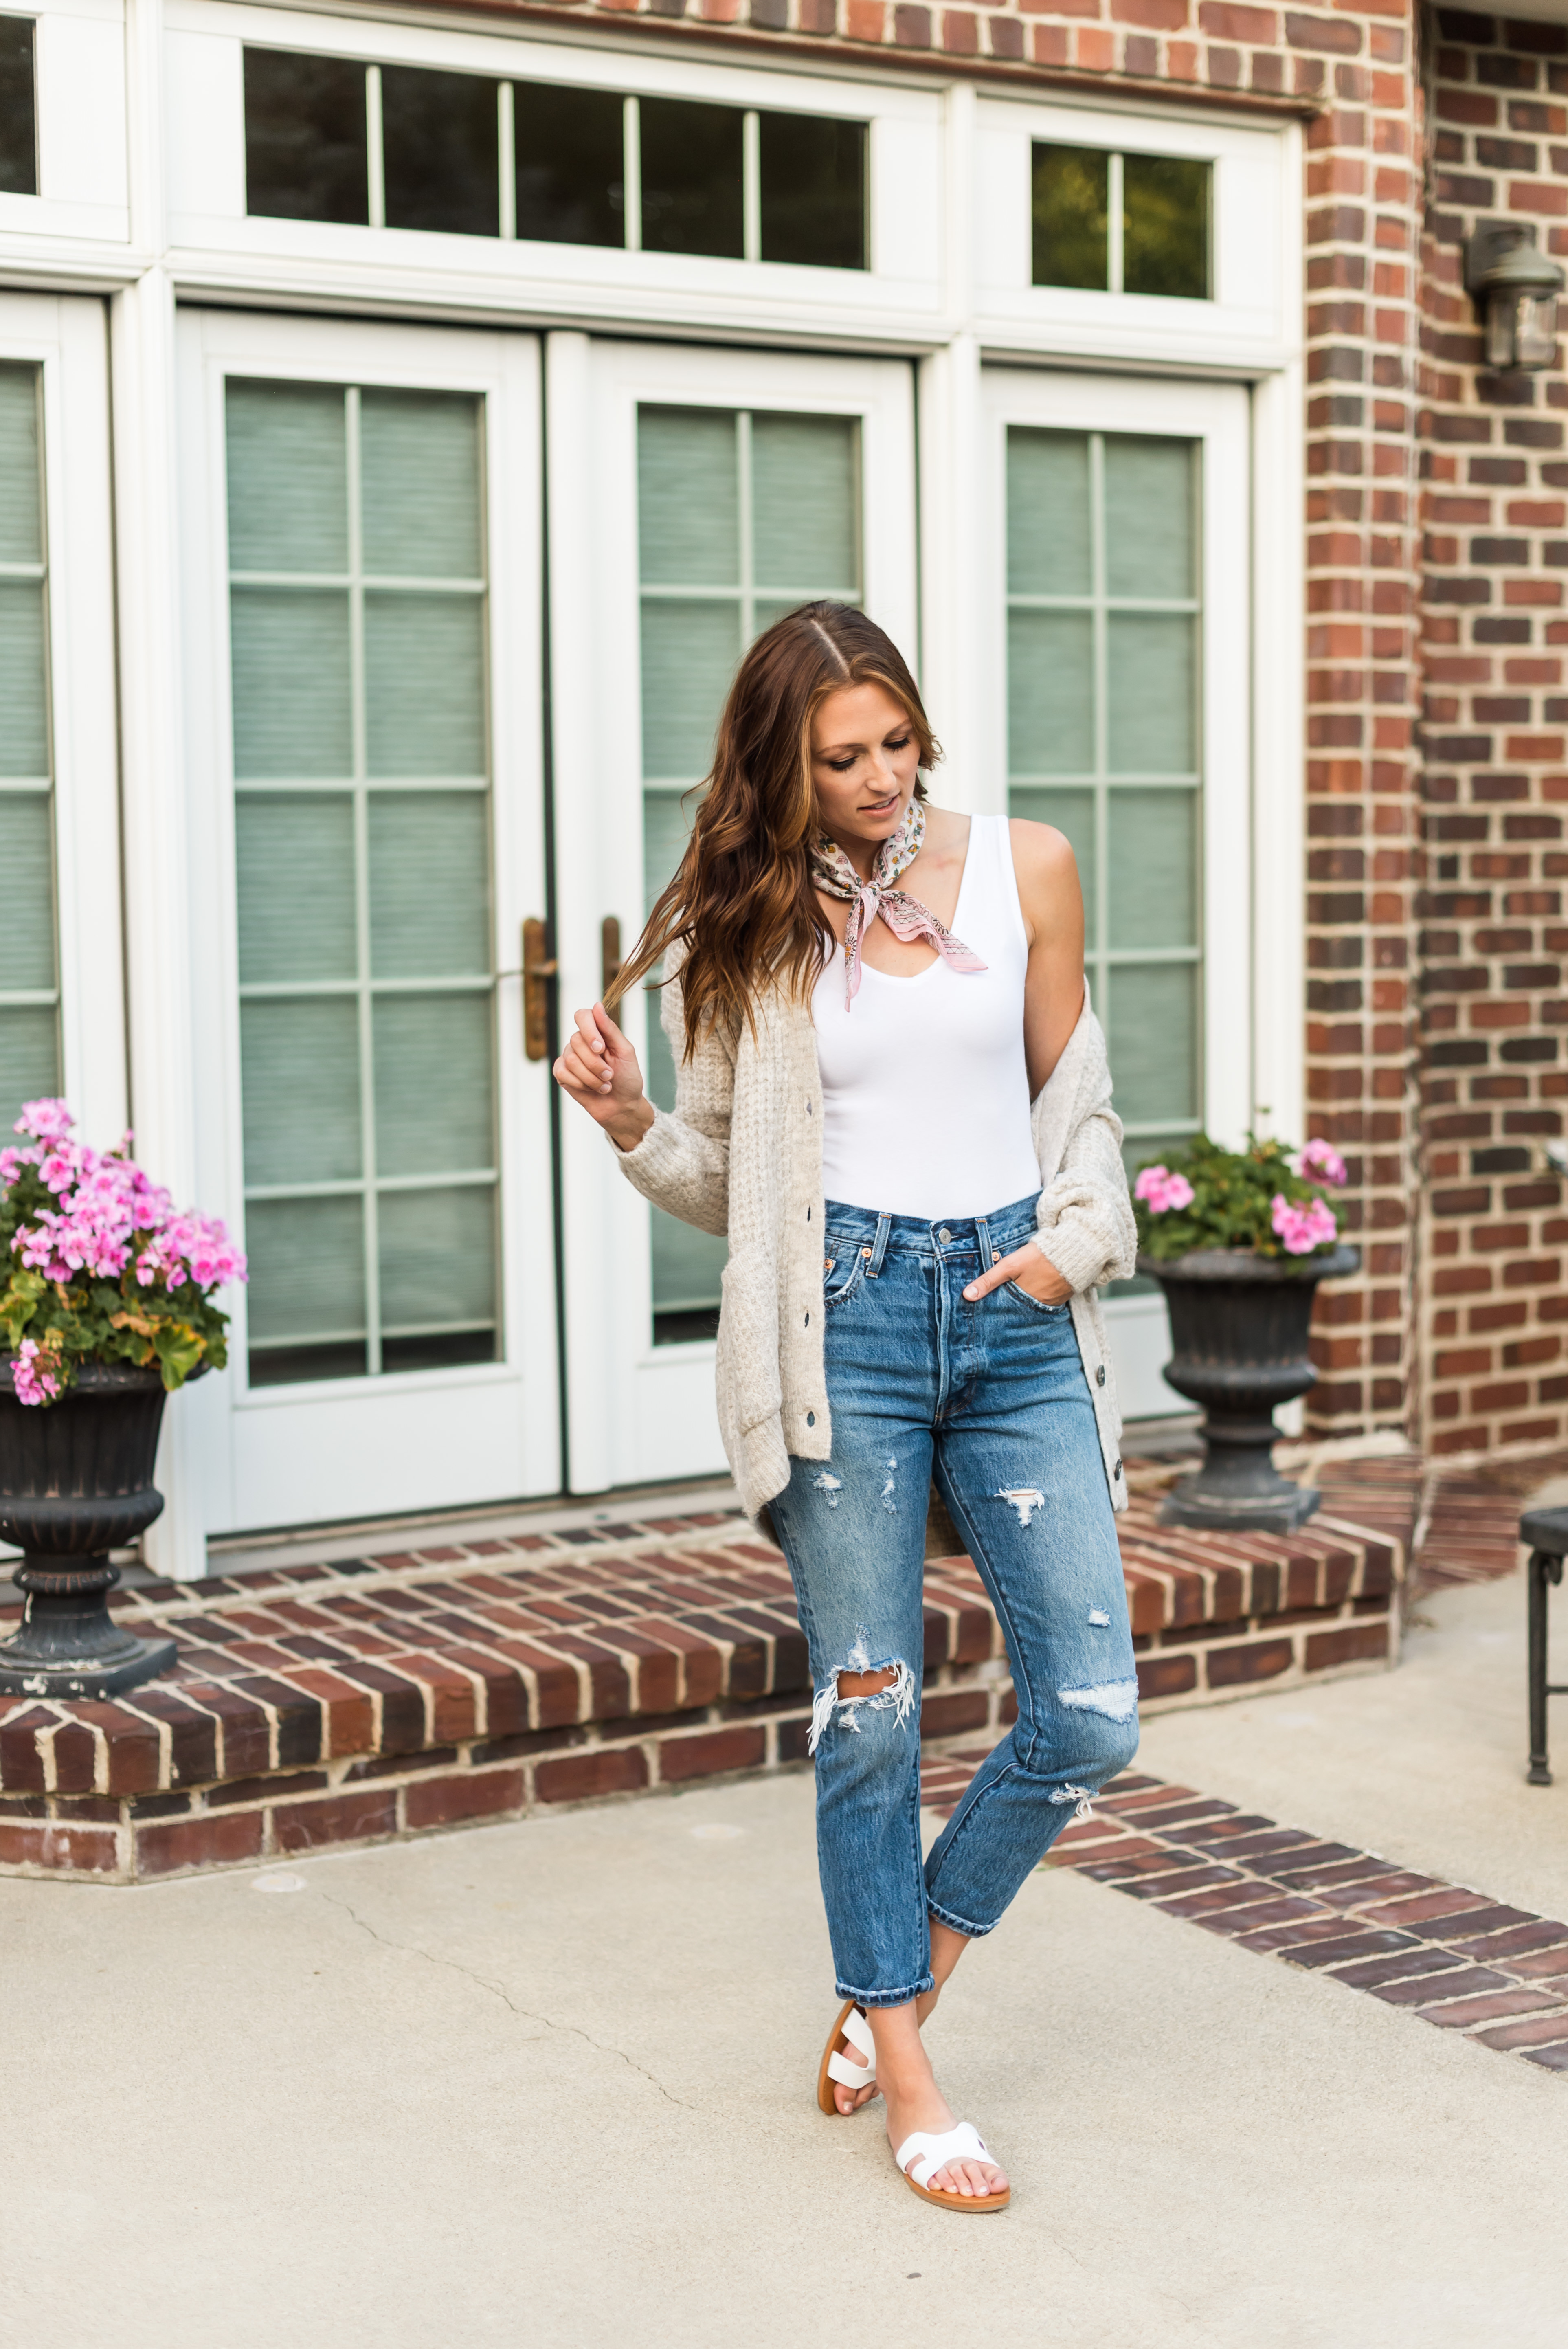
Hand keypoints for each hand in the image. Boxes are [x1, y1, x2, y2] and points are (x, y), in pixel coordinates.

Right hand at [552, 1003, 654, 1153]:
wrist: (622, 1106)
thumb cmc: (627, 1078)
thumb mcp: (625, 1052)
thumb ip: (610, 1029)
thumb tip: (597, 1005)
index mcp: (598, 1032)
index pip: (582, 1016)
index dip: (589, 1031)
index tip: (601, 1048)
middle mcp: (581, 1041)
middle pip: (576, 1041)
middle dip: (596, 1063)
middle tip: (610, 1075)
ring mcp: (569, 1056)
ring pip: (571, 1060)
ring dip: (592, 1077)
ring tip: (604, 1085)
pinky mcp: (562, 1073)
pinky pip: (563, 1073)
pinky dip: (581, 1084)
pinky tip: (591, 1089)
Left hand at [963, 1244, 1071, 1306]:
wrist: (1075, 1250)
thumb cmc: (1040, 1256)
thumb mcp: (1010, 1265)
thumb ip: (988, 1281)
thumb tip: (967, 1296)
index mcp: (1023, 1301)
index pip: (1004, 1311)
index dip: (994, 1309)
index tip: (983, 1311)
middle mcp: (1037, 1307)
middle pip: (1017, 1311)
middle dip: (1007, 1308)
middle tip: (996, 1305)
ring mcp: (1051, 1304)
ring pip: (1030, 1307)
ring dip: (1022, 1303)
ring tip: (1013, 1297)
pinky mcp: (1060, 1299)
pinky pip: (1043, 1303)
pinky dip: (1035, 1299)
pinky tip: (1031, 1291)